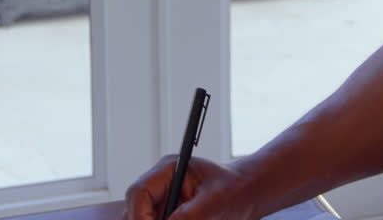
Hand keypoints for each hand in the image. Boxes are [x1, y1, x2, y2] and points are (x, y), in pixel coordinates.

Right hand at [123, 154, 256, 219]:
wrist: (247, 194)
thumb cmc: (236, 189)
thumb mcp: (214, 201)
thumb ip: (188, 215)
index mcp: (169, 169)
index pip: (139, 192)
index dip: (140, 215)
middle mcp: (161, 183)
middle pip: (135, 209)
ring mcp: (162, 199)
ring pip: (142, 218)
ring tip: (190, 218)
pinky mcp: (168, 212)